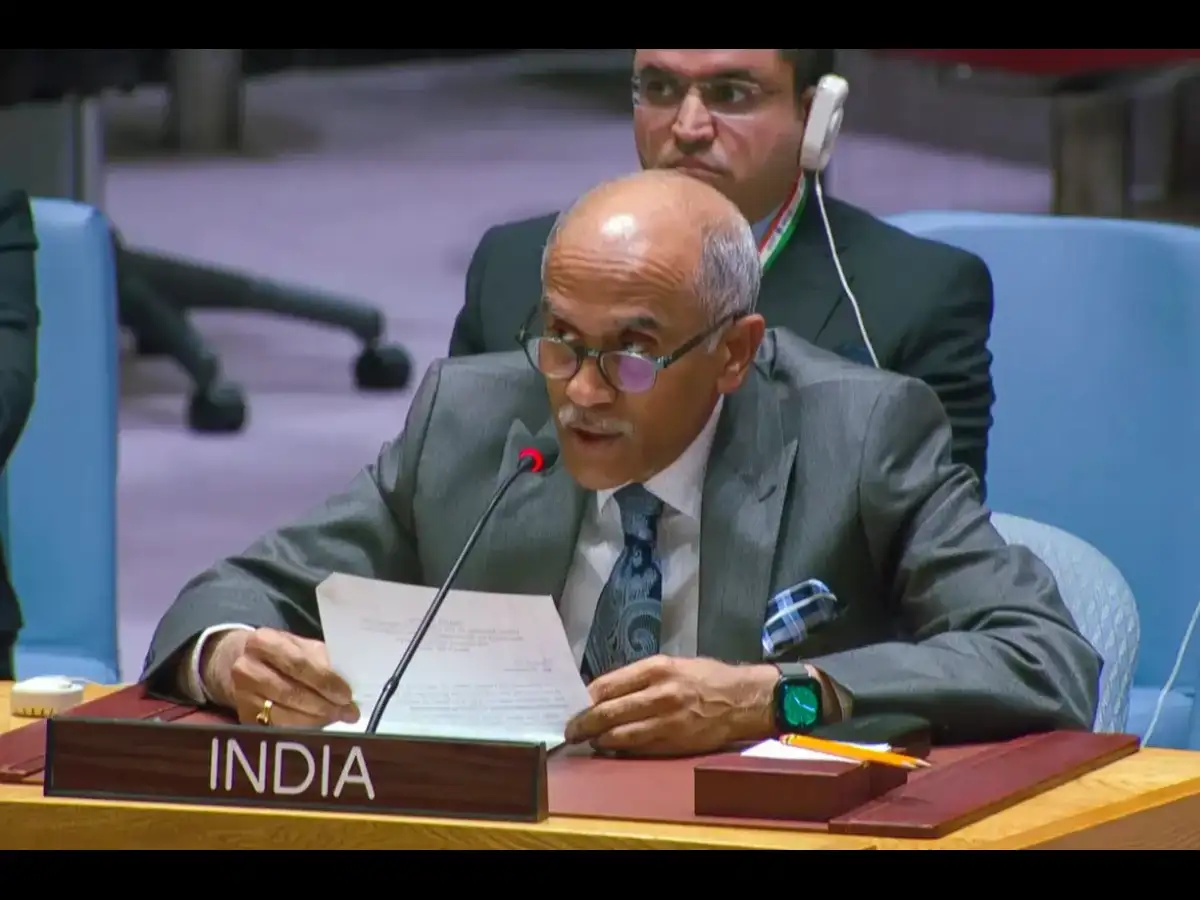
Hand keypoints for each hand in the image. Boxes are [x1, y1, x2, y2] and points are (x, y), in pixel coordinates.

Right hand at [203, 628, 359, 728]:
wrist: (248, 662)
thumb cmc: (284, 653)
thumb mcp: (301, 647)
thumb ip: (322, 662)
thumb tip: (346, 688)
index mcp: (263, 641)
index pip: (299, 664)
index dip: (325, 681)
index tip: (346, 695)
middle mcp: (246, 668)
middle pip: (290, 692)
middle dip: (324, 704)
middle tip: (348, 712)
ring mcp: (241, 694)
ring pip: (283, 714)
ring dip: (315, 719)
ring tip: (337, 717)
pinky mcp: (244, 716)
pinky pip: (277, 727)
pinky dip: (302, 728)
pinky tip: (318, 725)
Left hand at [564, 655, 777, 756]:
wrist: (743, 700)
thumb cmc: (705, 678)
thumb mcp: (671, 665)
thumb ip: (638, 678)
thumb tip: (603, 693)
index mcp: (656, 668)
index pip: (606, 685)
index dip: (584, 698)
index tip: (572, 704)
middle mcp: (659, 694)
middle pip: (608, 713)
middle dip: (584, 724)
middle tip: (570, 731)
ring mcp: (667, 721)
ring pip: (620, 735)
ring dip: (599, 739)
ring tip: (589, 740)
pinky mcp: (674, 743)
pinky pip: (639, 749)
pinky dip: (621, 749)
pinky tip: (611, 748)